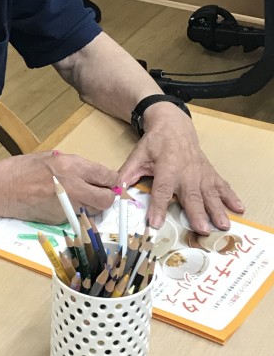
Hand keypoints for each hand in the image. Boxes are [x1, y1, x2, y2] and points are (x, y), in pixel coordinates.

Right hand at [0, 151, 116, 222]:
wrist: (1, 189)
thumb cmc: (23, 168)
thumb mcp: (52, 157)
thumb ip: (75, 166)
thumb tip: (94, 175)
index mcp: (71, 166)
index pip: (106, 177)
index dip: (112, 180)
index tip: (112, 182)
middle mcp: (73, 187)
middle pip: (106, 199)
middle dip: (108, 197)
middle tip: (103, 193)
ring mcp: (67, 206)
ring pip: (94, 211)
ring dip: (93, 206)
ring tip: (81, 198)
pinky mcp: (60, 220)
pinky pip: (77, 217)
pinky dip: (76, 212)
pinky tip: (64, 204)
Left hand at [118, 105, 244, 233]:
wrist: (175, 126)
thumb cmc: (155, 143)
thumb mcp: (138, 154)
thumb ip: (127, 172)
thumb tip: (115, 189)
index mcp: (167, 167)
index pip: (161, 189)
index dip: (158, 206)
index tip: (155, 223)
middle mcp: (186, 171)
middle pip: (191, 195)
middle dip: (197, 213)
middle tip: (202, 229)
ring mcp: (201, 173)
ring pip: (209, 193)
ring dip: (217, 209)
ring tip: (223, 225)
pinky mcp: (210, 173)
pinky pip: (222, 186)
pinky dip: (231, 197)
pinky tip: (240, 208)